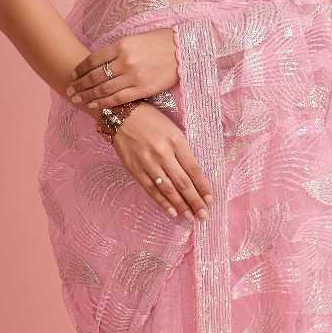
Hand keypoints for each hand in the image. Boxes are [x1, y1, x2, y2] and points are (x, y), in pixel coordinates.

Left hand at [66, 29, 176, 113]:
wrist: (185, 50)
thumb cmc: (161, 43)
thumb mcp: (136, 40)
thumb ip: (118, 50)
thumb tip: (100, 62)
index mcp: (121, 45)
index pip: (93, 60)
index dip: (80, 69)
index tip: (72, 75)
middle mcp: (125, 61)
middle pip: (94, 76)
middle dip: (79, 85)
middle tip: (69, 91)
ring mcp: (133, 76)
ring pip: (103, 90)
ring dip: (87, 96)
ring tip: (77, 100)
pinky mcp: (143, 89)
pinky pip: (118, 98)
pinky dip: (104, 103)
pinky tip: (94, 104)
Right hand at [108, 103, 212, 222]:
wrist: (121, 115)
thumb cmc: (151, 120)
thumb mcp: (173, 130)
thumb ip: (183, 151)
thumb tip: (195, 176)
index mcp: (176, 140)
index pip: (193, 168)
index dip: (203, 186)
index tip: (210, 199)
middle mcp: (163, 153)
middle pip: (182, 182)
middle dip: (195, 201)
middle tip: (204, 216)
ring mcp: (148, 162)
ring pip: (168, 189)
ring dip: (181, 205)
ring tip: (191, 217)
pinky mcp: (135, 169)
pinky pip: (151, 189)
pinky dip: (162, 202)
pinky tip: (172, 212)